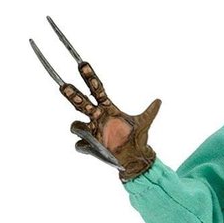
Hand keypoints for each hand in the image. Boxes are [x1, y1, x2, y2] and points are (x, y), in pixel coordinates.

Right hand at [30, 17, 160, 181]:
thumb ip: (150, 112)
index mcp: (107, 109)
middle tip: (64, 86)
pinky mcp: (91, 147)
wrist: (135, 159)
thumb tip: (159, 100)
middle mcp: (96, 118)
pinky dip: (84, 146)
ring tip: (87, 130)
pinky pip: (80, 145)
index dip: (89, 77)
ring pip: (76, 125)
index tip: (82, 63)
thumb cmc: (137, 139)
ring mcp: (92, 132)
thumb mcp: (144, 124)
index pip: (96, 89)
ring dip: (78, 127)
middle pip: (79, 102)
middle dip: (72, 94)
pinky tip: (93, 148)